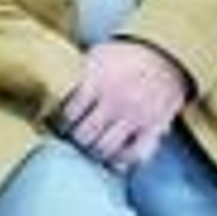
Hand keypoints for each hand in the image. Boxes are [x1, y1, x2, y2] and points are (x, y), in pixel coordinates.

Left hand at [57, 39, 189, 171]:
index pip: (68, 113)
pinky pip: (136, 155)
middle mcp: (115, 100)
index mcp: (97, 80)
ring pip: (105, 148)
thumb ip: (77, 75)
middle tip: (72, 139)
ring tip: (90, 148)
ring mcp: (136, 116)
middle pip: (84, 135)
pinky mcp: (155, 127)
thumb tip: (52, 93)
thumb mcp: (96, 55)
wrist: (164, 54)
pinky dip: (123, 161)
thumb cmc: (125, 54)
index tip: (56, 125)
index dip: (59, 123)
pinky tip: (114, 160)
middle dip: (75, 139)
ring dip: (94, 152)